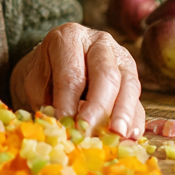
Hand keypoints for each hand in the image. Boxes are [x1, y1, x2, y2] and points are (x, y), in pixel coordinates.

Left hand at [10, 22, 143, 138]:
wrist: (55, 67)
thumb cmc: (45, 75)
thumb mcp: (36, 84)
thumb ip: (48, 101)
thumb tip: (64, 126)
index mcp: (70, 37)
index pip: (72, 73)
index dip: (68, 101)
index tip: (64, 123)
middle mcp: (100, 43)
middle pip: (106, 75)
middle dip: (98, 107)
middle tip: (90, 131)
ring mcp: (121, 58)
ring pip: (129, 84)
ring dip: (123, 114)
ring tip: (117, 135)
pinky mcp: (133, 79)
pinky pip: (138, 99)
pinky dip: (135, 120)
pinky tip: (130, 136)